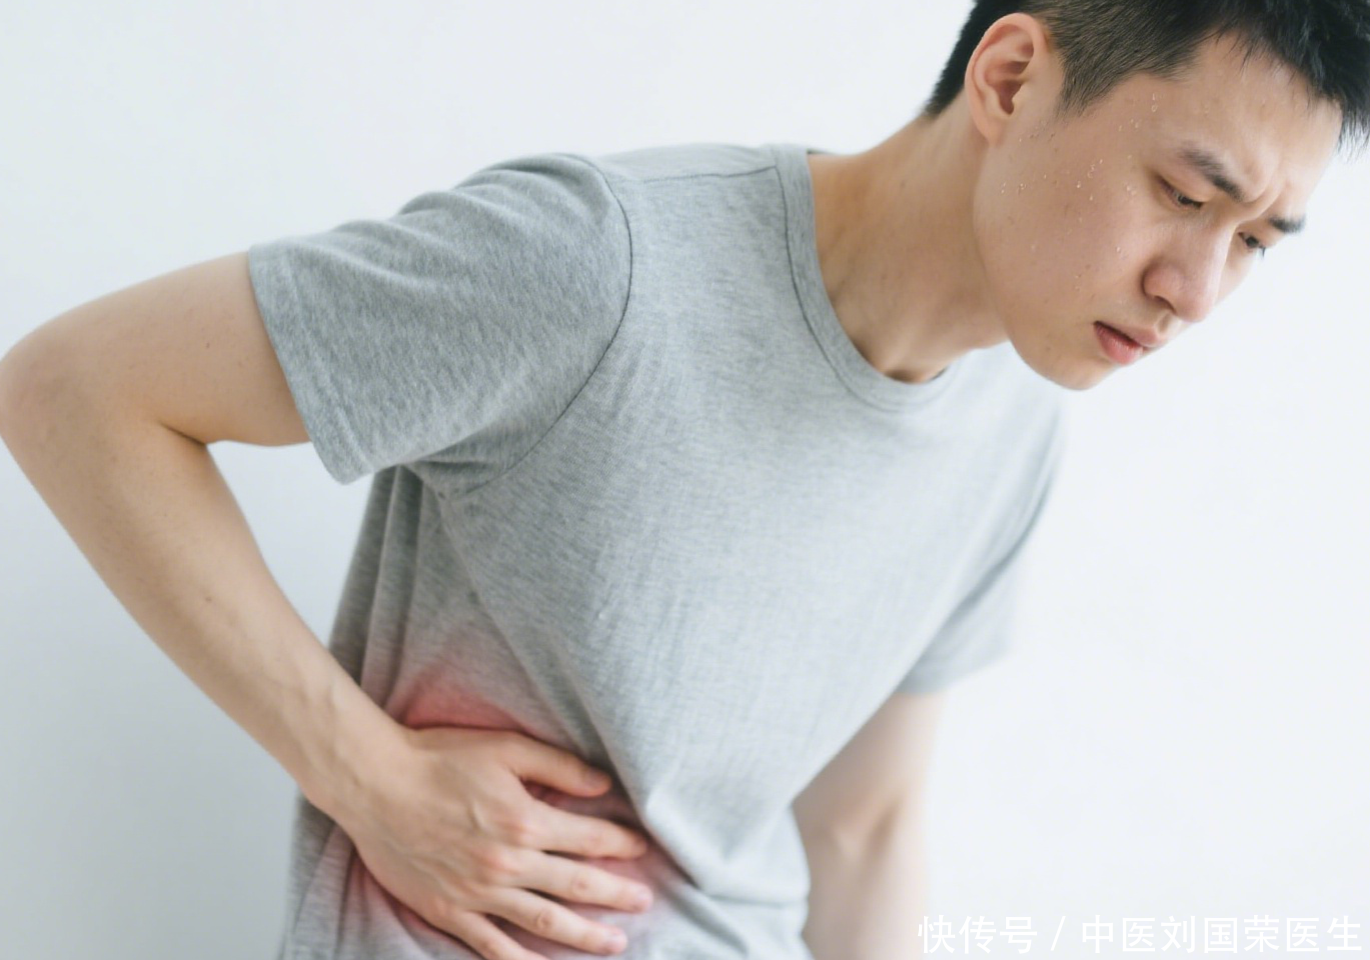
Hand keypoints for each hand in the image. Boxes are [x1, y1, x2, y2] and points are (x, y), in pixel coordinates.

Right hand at [331, 724, 654, 959]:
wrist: (375, 783)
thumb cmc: (439, 758)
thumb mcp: (506, 747)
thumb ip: (559, 766)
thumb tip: (604, 785)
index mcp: (526, 820)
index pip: (590, 838)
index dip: (622, 843)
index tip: (642, 847)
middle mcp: (509, 862)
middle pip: (578, 885)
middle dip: (617, 894)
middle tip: (646, 900)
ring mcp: (480, 893)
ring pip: (546, 921)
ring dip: (585, 935)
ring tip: (616, 943)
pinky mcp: (451, 911)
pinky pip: (493, 946)